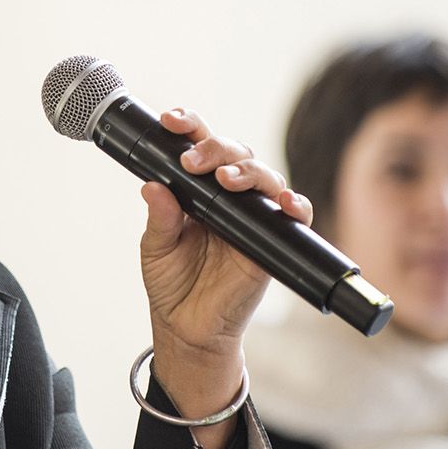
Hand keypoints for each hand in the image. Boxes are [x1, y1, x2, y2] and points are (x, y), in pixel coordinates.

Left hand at [138, 107, 313, 448]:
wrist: (189, 328)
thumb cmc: (173, 283)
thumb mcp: (156, 248)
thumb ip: (159, 218)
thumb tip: (152, 186)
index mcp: (198, 189)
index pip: (199, 146)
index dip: (190, 126)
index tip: (172, 121)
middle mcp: (229, 196)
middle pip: (234, 153)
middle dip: (215, 148)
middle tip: (193, 162)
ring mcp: (253, 216)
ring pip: (263, 176)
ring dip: (248, 172)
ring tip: (226, 180)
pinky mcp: (273, 241)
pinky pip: (294, 216)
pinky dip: (295, 204)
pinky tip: (285, 202)